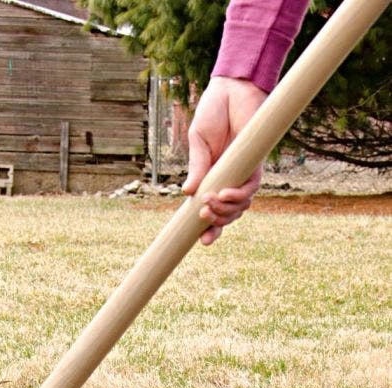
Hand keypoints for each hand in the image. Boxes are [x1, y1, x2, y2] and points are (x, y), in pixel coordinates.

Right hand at [182, 77, 267, 244]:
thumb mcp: (197, 143)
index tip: (202, 242)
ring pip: (241, 206)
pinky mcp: (256, 163)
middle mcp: (229, 179)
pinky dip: (238, 196)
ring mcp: (244, 173)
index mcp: (212, 177)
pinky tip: (224, 194)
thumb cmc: (214, 112)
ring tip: (209, 203)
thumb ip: (196, 168)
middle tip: (202, 218)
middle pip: (229, 214)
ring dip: (225, 211)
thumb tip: (187, 194)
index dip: (210, 228)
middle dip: (217, 223)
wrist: (233, 89)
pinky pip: (251, 188)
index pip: (213, 209)